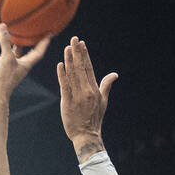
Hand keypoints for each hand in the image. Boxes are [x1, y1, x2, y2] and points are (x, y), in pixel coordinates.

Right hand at [0, 24, 51, 99]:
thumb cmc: (3, 79)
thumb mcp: (6, 57)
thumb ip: (5, 41)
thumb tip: (3, 25)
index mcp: (25, 65)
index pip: (38, 52)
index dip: (44, 43)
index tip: (50, 33)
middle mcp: (17, 67)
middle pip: (25, 53)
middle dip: (29, 43)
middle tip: (32, 32)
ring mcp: (7, 70)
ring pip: (10, 57)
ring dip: (10, 48)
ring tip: (11, 38)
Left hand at [57, 35, 117, 159]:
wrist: (86, 135)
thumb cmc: (94, 118)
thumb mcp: (103, 101)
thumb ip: (106, 85)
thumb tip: (114, 74)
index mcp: (94, 89)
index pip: (89, 68)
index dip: (85, 55)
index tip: (82, 44)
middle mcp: (86, 90)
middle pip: (81, 68)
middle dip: (77, 53)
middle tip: (74, 39)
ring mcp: (77, 95)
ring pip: (72, 74)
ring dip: (69, 60)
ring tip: (67, 48)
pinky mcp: (68, 102)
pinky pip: (64, 86)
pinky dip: (62, 75)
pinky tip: (60, 65)